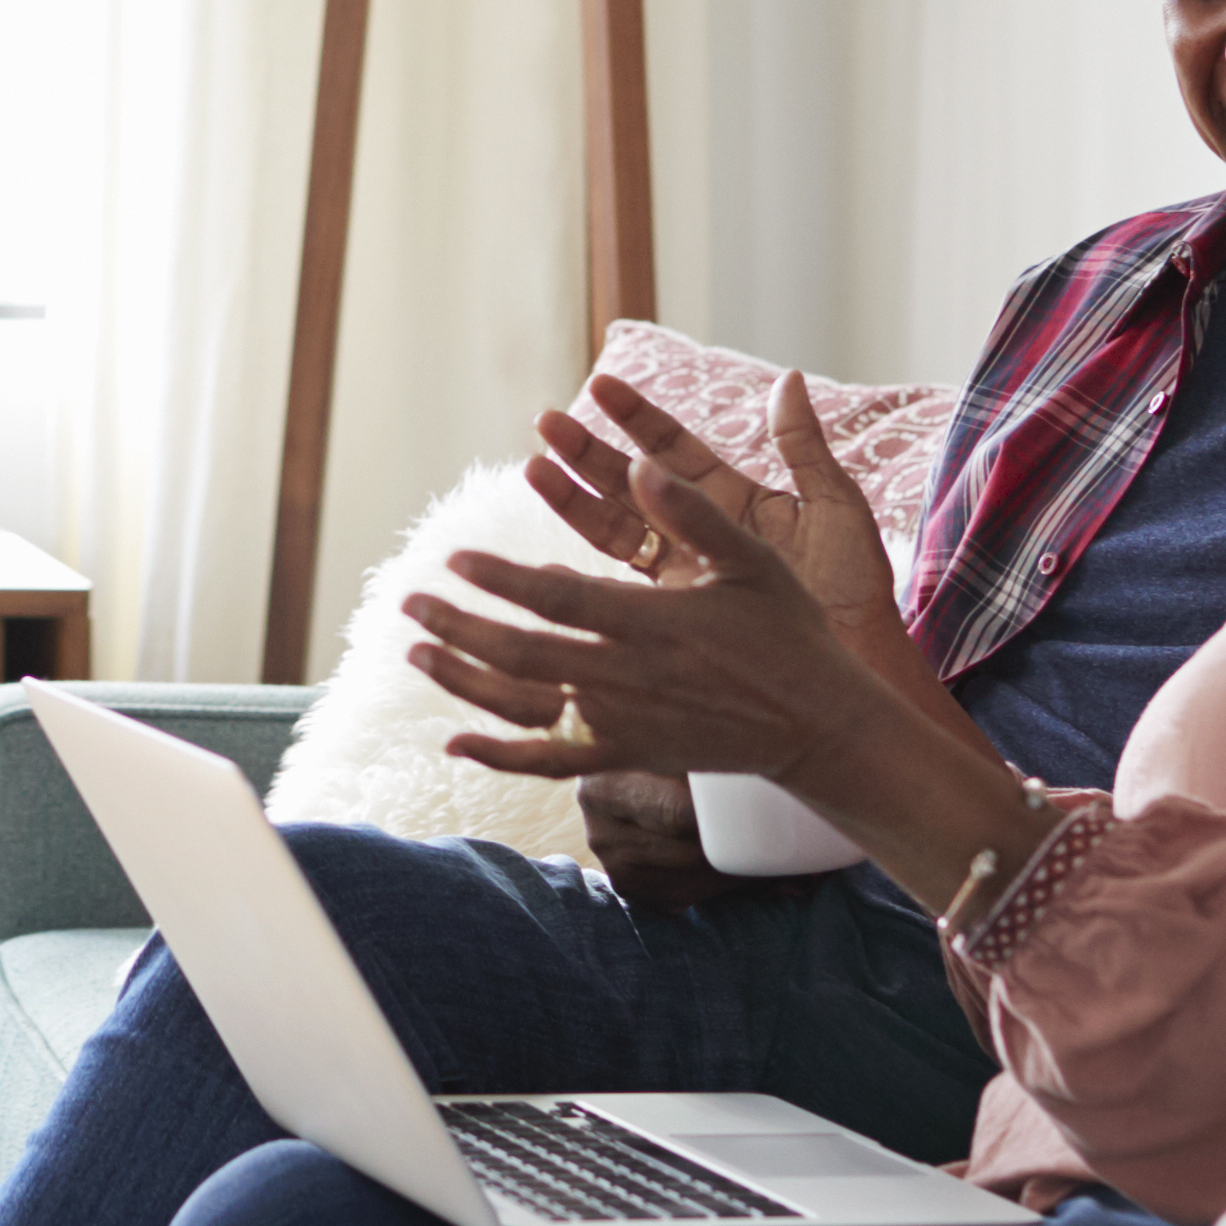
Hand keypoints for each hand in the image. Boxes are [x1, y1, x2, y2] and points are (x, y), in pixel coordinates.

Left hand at [404, 415, 1027, 910]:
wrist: (818, 723)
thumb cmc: (788, 633)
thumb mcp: (752, 560)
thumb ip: (692, 513)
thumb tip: (641, 463)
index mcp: (653, 622)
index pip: (557, 598)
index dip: (500, 580)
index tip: (453, 559)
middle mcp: (629, 676)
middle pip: (523, 653)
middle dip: (459, 627)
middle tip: (408, 604)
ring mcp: (624, 723)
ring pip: (526, 706)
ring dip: (464, 680)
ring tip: (416, 652)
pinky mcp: (629, 754)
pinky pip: (552, 762)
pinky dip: (499, 756)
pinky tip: (455, 742)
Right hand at [521, 373, 918, 637]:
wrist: (858, 663)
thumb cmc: (855, 588)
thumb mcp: (834, 507)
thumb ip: (803, 446)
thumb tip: (788, 378)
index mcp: (735, 500)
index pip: (675, 448)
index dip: (637, 417)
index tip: (600, 385)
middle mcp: (700, 533)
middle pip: (632, 484)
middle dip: (588, 452)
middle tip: (546, 422)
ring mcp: (684, 575)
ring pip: (616, 529)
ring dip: (574, 500)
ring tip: (535, 468)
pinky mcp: (674, 617)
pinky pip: (620, 591)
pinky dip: (582, 575)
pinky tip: (548, 558)